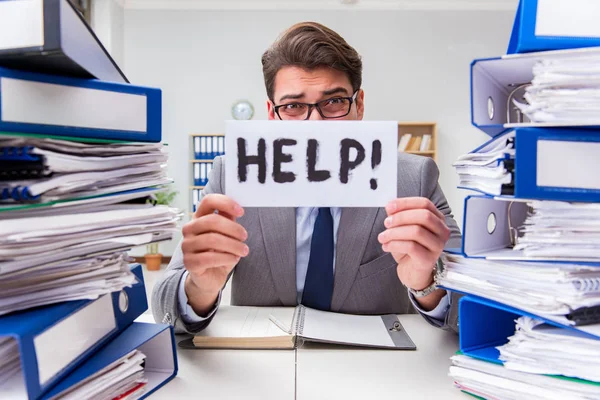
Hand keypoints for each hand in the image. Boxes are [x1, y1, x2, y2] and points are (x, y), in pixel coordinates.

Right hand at [181, 194, 247, 315]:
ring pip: (212, 240)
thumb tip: (236, 209)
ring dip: (233, 245)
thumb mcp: (227, 234)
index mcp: (199, 218)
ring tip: (243, 251)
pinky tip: (234, 259)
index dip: (225, 203)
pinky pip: (209, 258)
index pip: (208, 201)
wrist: (210, 277)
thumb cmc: (219, 253)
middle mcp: (189, 229)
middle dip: (233, 228)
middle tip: (245, 236)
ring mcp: (187, 246)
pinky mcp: (189, 262)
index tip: (241, 212)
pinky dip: (226, 258)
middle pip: (212, 221)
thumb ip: (229, 220)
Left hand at [377, 197, 450, 309]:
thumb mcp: (403, 228)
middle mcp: (441, 231)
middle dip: (401, 217)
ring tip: (383, 237)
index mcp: (437, 219)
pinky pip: (411, 247)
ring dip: (395, 232)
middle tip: (386, 223)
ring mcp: (437, 246)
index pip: (425, 204)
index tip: (389, 206)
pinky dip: (395, 244)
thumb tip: (391, 206)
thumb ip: (398, 215)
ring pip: (416, 231)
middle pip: (424, 216)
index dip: (406, 203)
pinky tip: (386, 246)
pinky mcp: (429, 259)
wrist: (412, 272)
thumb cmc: (409, 249)